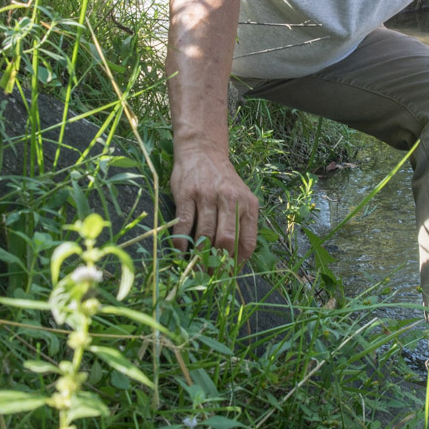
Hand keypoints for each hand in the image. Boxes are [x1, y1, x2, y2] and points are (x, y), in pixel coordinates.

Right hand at [169, 148, 259, 264]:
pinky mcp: (187, 194)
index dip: (238, 262)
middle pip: (226, 241)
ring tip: (195, 271)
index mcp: (248, 204)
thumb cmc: (222, 180)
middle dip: (218, 264)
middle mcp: (230, 200)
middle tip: (210, 277)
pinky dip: (182, 242)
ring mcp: (207, 196)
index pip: (248, 241)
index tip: (229, 274)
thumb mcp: (241, 197)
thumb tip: (235, 259)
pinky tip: (180, 252)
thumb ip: (241, 223)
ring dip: (199, 257)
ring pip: (205, 235)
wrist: (202, 151)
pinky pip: (184, 223)